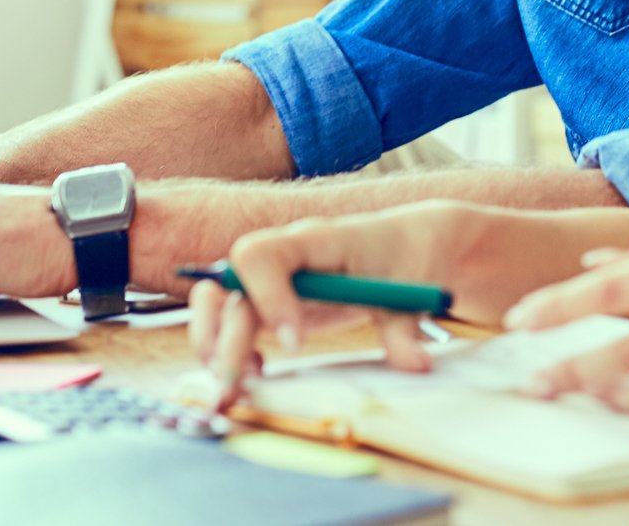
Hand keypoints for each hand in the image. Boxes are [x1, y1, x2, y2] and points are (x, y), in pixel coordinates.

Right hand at [189, 199, 509, 406]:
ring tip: (234, 386)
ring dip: (213, 344)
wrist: (408, 246)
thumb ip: (405, 329)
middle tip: (237, 386)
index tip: (295, 344)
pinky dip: (230, 349)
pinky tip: (257, 372)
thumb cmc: (406, 260)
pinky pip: (233, 319)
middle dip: (224, 338)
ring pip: (219, 301)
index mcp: (314, 241)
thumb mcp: (412, 292)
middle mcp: (284, 258)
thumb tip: (416, 364)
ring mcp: (274, 279)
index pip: (261, 255)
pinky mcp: (274, 301)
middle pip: (228, 286)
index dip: (267, 298)